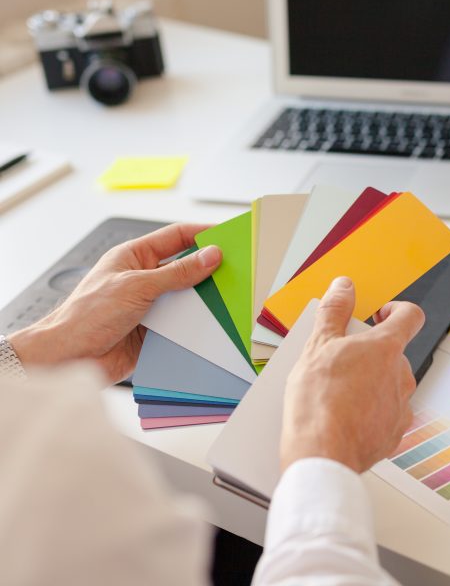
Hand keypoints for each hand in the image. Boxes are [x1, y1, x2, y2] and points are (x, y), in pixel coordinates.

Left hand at [9, 223, 221, 382]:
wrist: (69, 359)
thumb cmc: (86, 315)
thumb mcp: (137, 286)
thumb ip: (177, 273)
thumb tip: (210, 256)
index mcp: (134, 257)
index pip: (175, 237)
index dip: (202, 234)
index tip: (227, 236)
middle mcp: (143, 278)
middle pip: (185, 267)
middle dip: (209, 269)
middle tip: (236, 269)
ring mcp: (150, 304)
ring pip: (187, 297)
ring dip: (204, 300)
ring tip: (228, 298)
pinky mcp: (155, 330)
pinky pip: (183, 323)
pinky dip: (197, 324)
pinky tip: (212, 324)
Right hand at [280, 277, 423, 473]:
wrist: (322, 454)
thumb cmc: (318, 402)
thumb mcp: (318, 345)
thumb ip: (335, 310)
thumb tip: (344, 287)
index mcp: (386, 348)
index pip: (410, 316)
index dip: (397, 310)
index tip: (381, 314)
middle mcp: (401, 375)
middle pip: (395, 354)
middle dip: (372, 354)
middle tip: (342, 361)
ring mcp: (401, 406)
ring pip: (391, 385)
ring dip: (372, 384)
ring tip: (340, 394)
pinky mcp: (394, 434)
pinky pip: (388, 415)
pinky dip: (372, 413)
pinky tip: (348, 417)